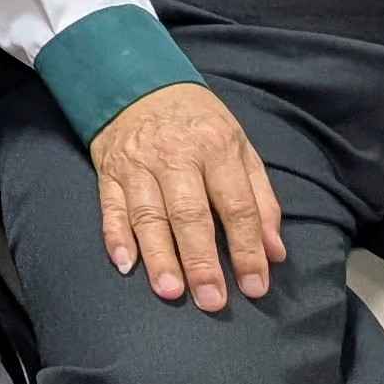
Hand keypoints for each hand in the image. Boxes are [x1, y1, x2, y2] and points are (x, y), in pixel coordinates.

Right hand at [91, 82, 285, 311]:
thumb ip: (260, 200)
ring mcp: (138, 163)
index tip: (255, 286)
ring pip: (148, 214)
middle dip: (202, 260)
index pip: (236, 205)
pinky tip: (126, 264)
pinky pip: (110, 206)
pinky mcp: (109, 170)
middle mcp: (176, 156)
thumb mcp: (240, 147)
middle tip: (212, 301)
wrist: (139, 82)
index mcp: (216, 148)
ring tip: (170, 291)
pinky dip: (115, 235)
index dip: (247, 249)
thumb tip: (275, 252)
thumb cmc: (198, 123)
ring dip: (159, 255)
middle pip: (190, 213)